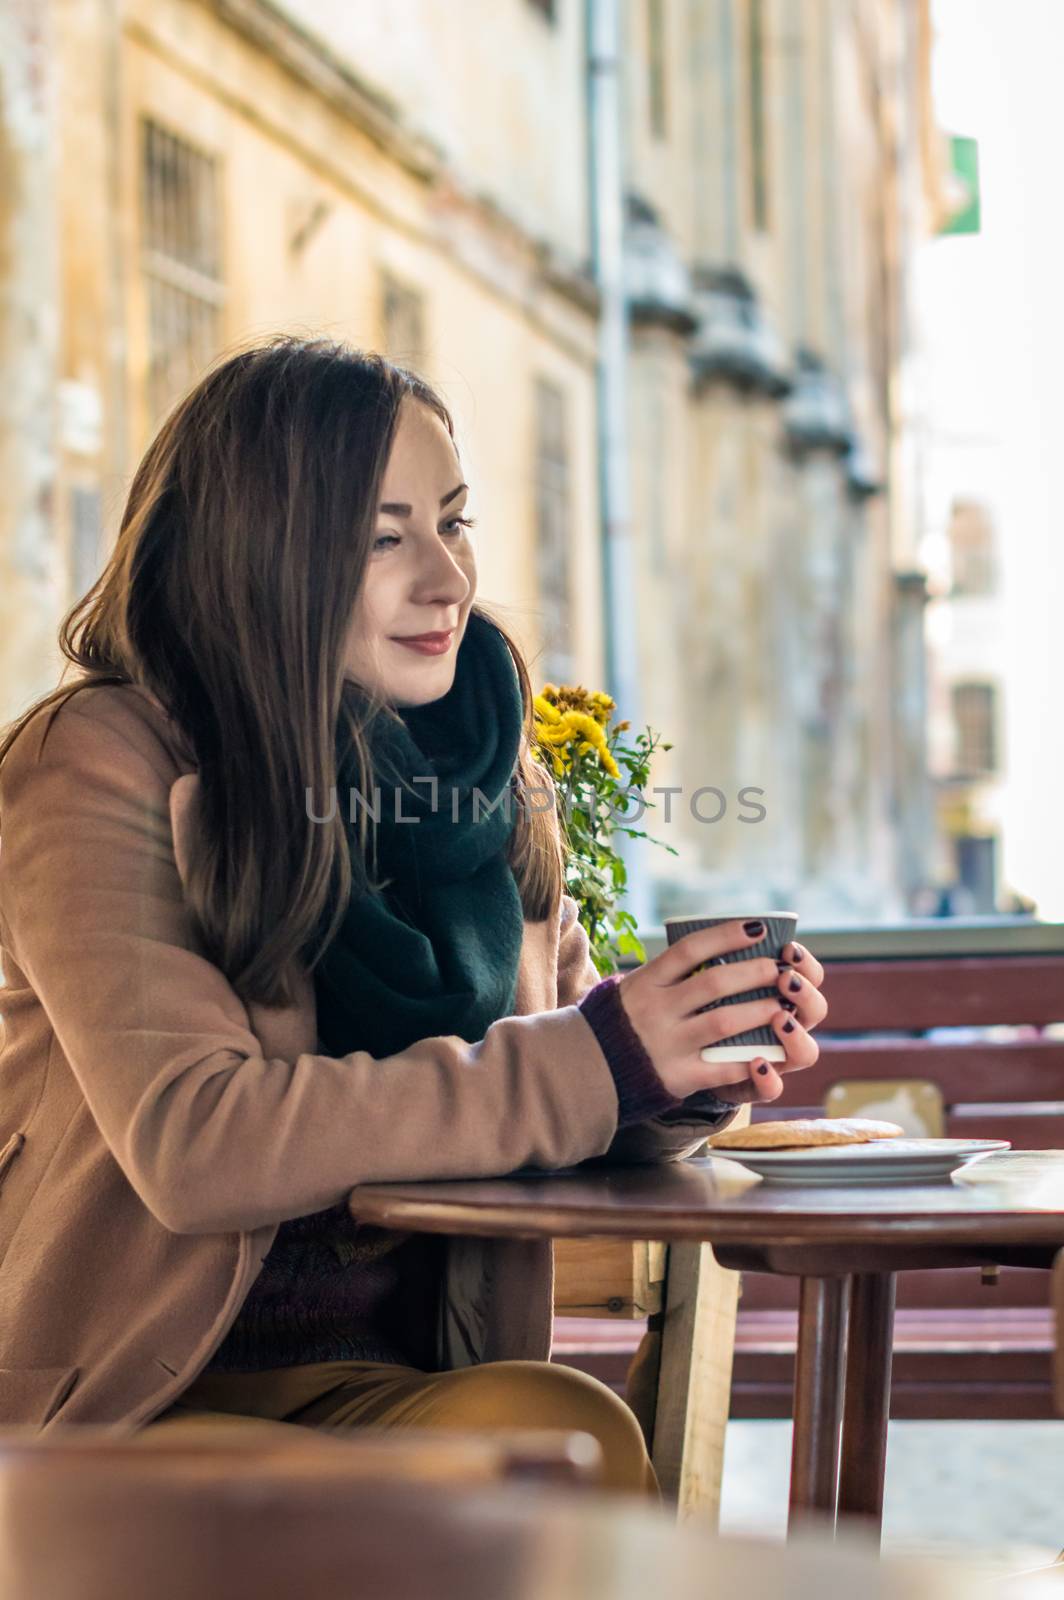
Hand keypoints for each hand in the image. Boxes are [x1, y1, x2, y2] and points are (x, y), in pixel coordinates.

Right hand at [614, 923, 827, 1103]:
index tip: (757, 928)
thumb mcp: (635, 987)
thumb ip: (669, 973)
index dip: (726, 935)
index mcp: (646, 982)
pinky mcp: (678, 1076)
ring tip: (783, 1006)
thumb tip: (721, 946)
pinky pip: (722, 1067)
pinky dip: (749, 1060)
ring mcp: (667, 1043)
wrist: (590, 1069)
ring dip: (760, 1012)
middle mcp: (655, 1009)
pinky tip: (768, 1052)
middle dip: (754, 973)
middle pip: (714, 983)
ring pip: (725, 1022)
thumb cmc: (621, 1021)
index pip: (690, 949)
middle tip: (778, 968)